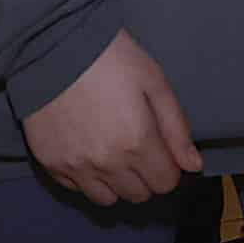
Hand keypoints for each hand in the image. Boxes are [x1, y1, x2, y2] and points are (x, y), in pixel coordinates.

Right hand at [22, 31, 200, 205]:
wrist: (51, 43)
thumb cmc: (110, 57)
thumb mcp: (153, 81)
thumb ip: (176, 127)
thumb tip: (193, 165)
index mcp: (137, 143)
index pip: (165, 182)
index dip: (168, 166)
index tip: (160, 147)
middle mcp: (107, 164)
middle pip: (138, 194)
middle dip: (145, 175)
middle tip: (136, 145)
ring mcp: (76, 167)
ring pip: (107, 199)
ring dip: (116, 182)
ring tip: (111, 153)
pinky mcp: (50, 164)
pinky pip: (76, 189)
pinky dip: (86, 178)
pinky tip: (86, 151)